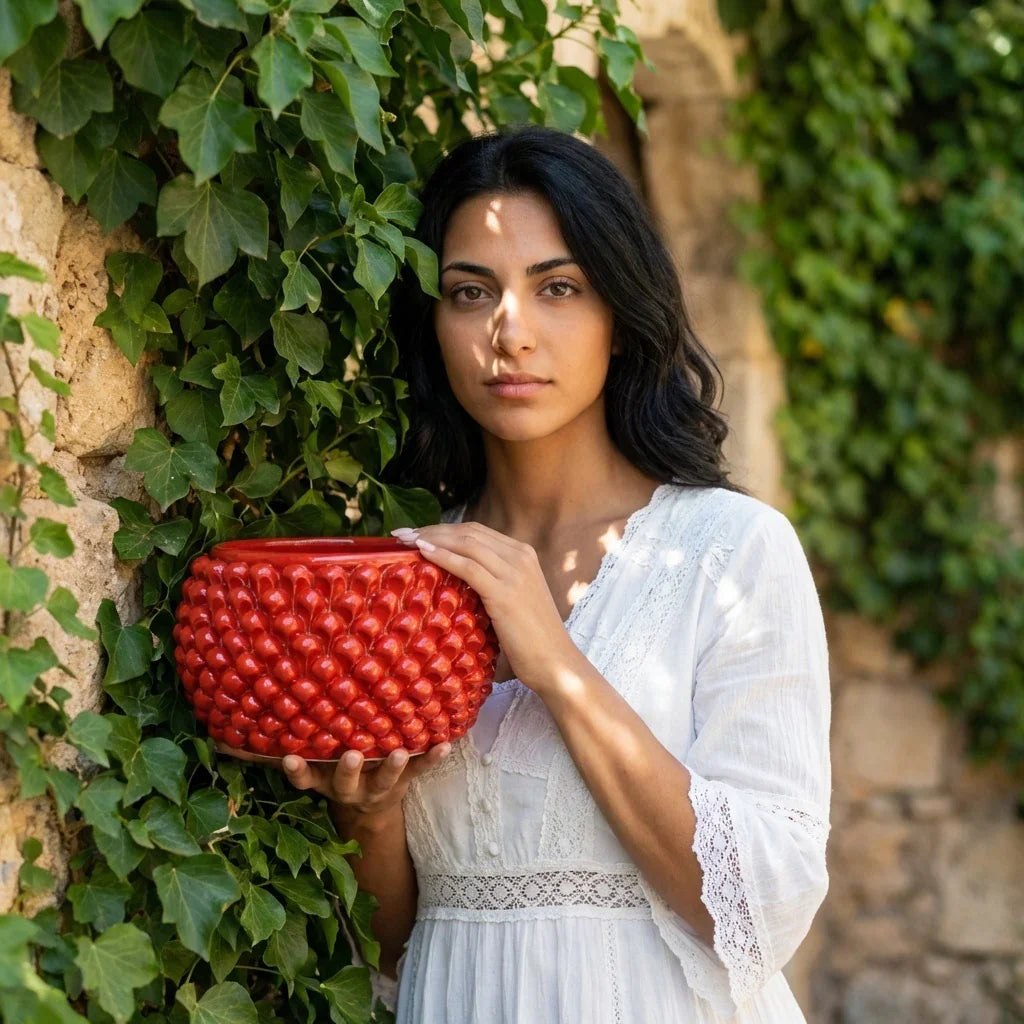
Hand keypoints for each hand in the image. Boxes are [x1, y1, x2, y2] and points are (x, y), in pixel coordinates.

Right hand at [215, 740, 451, 824]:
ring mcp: (378, 787)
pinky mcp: (404, 782)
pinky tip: (445, 743)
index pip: (304, 778)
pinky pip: (419, 771)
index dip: (297, 770)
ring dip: (390, 765)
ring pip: (384, 780)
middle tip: (350, 753)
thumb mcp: (310, 771)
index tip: (289, 758)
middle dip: (346, 768)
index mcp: (324, 783)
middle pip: (344, 780)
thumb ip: (279, 753)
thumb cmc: (334, 775)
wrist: (371, 815)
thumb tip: (225, 734)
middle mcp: (348, 787)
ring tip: (397, 750)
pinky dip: (432, 758)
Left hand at [391, 522, 583, 694]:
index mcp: (523, 554)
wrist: (555, 662)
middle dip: (432, 529)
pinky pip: (468, 567)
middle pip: (469, 532)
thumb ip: (490, 583)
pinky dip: (443, 556)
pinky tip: (423, 553)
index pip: (476, 531)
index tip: (415, 533)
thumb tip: (453, 581)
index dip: (443, 529)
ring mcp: (515, 572)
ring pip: (466, 544)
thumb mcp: (511, 600)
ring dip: (431, 539)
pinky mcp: (505, 593)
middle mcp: (520, 556)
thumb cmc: (530, 638)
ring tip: (404, 542)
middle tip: (401, 535)